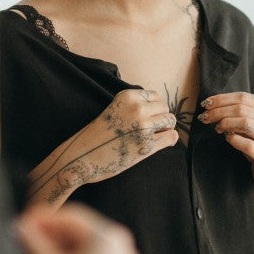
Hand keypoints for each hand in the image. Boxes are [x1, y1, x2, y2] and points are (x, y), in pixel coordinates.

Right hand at [15, 203, 140, 253]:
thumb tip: (18, 227)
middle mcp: (121, 250)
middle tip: (22, 239)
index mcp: (110, 239)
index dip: (43, 219)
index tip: (20, 223)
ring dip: (56, 249)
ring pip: (83, 249)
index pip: (71, 218)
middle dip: (49, 235)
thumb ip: (33, 244)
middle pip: (78, 232)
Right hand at [29, 88, 177, 204]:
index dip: (155, 108)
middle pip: (165, 107)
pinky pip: (171, 136)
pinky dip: (169, 140)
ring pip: (170, 120)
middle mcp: (136, 108)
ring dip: (165, 128)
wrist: (81, 157)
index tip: (148, 118)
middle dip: (161, 118)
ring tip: (154, 136)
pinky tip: (160, 144)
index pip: (155, 96)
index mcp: (127, 97)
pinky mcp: (146, 145)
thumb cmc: (97, 136)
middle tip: (151, 130)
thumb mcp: (114, 110)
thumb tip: (161, 109)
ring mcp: (143, 126)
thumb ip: (134, 106)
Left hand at [198, 91, 253, 196]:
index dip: (221, 99)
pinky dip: (233, 139)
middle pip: (242, 108)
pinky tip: (227, 138)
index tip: (205, 104)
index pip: (244, 97)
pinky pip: (247, 144)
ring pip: (245, 122)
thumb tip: (212, 105)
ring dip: (225, 123)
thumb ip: (240, 112)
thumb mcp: (253, 125)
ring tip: (216, 129)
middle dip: (218, 111)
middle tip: (204, 117)